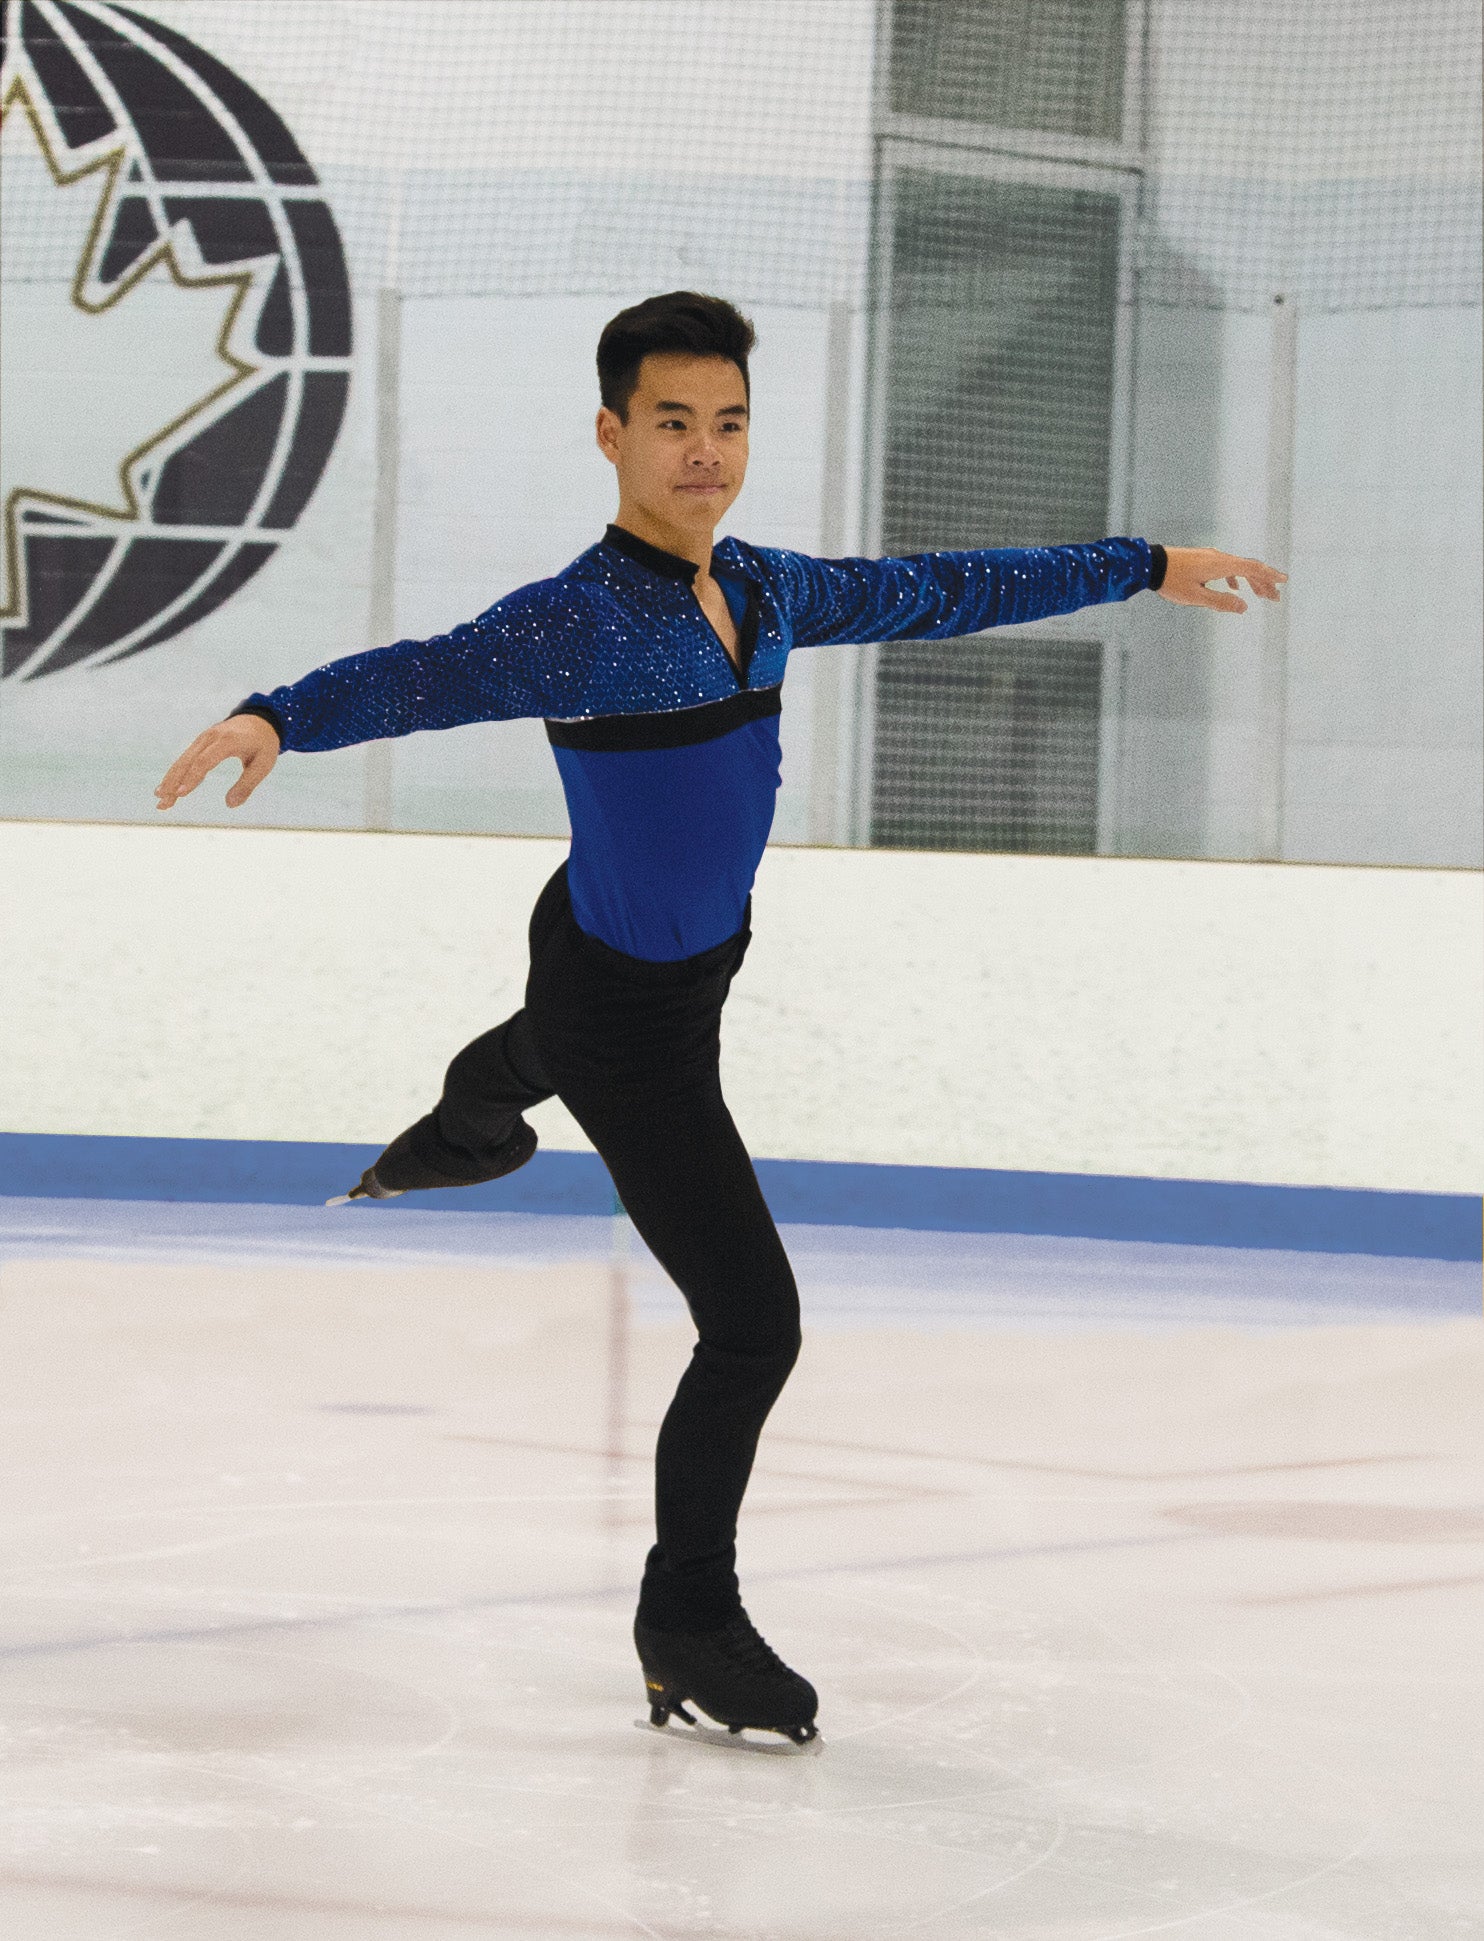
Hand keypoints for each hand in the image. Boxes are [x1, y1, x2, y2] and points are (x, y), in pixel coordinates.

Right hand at [155, 713, 279, 810]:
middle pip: (187, 761)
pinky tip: (167, 789)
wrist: (260, 720)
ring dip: (170, 781)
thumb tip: (230, 804)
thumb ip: (248, 784)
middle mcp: (211, 737)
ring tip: (160, 802)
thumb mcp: (263, 765)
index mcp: (228, 741)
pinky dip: (175, 774)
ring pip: (182, 761)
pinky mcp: (200, 742)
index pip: (205, 760)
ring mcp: (203, 738)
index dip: (192, 777)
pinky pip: (185, 759)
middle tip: (163, 803)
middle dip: (174, 782)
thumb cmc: (263, 745)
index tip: (181, 794)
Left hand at [1157, 547, 1286, 613]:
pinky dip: (1235, 577)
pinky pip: (1226, 567)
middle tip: (1275, 597)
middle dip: (1264, 582)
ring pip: (1237, 568)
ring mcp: (1211, 557)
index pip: (1252, 569)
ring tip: (1259, 594)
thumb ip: (1220, 602)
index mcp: (1221, 565)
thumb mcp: (1196, 597)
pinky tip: (1234, 587)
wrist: (1150, 564)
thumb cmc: (1171, 581)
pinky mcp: (1203, 559)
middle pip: (1249, 568)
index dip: (1269, 576)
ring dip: (1251, 581)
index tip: (1284, 582)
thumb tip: (1244, 607)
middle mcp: (1219, 557)